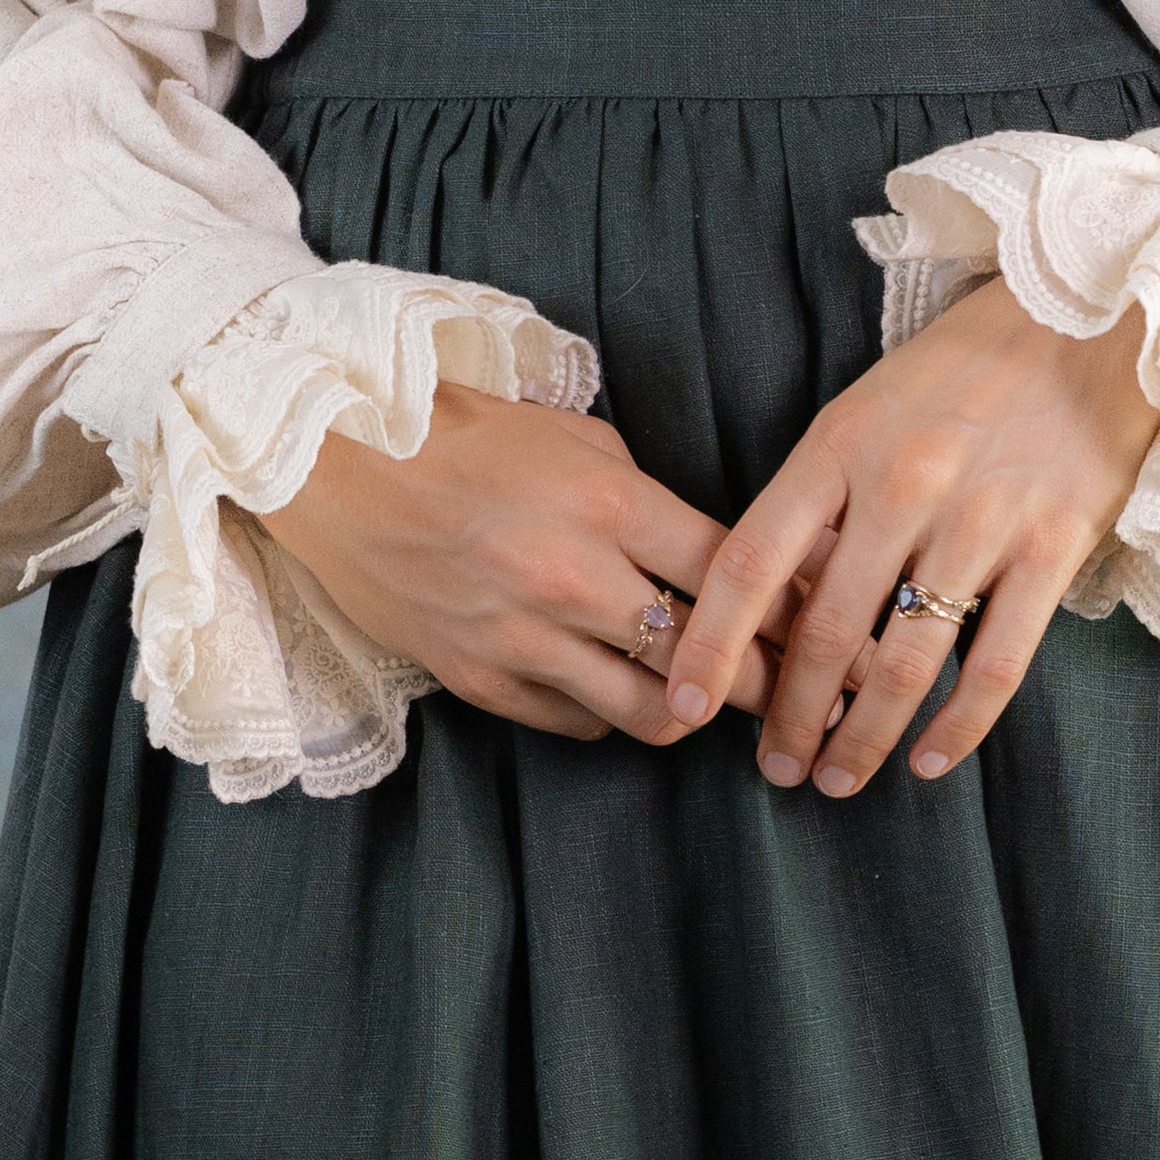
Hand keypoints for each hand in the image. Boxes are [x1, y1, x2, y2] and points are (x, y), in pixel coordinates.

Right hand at [268, 385, 830, 745]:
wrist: (335, 467)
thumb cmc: (461, 436)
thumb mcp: (572, 435)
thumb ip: (645, 496)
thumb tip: (719, 549)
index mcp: (606, 500)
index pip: (731, 570)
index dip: (789, 603)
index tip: (824, 618)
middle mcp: (572, 576)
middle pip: (707, 656)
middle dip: (766, 680)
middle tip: (798, 688)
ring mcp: (523, 637)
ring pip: (650, 712)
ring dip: (693, 712)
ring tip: (717, 707)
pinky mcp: (481, 680)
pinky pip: (580, 724)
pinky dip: (613, 714)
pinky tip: (624, 692)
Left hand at [664, 277, 1159, 795]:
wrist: (1089, 317)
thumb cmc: (961, 371)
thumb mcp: (866, 410)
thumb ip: (821, 497)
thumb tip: (772, 602)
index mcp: (838, 446)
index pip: (750, 562)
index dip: (710, 644)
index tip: (683, 704)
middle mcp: (901, 485)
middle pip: (823, 631)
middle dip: (790, 716)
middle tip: (775, 769)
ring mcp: (980, 520)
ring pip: (904, 661)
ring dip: (864, 737)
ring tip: (838, 777)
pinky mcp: (1053, 547)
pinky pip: (995, 665)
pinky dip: (958, 727)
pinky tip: (930, 761)